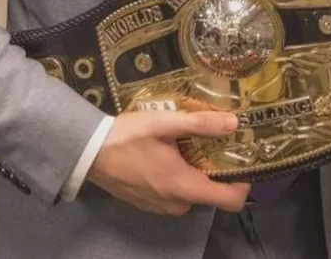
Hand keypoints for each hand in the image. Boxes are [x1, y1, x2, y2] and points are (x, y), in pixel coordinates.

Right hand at [86, 110, 250, 214]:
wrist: (87, 152)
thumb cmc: (127, 137)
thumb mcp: (164, 124)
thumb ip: (200, 124)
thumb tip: (234, 123)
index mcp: (184, 186)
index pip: (230, 200)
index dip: (243, 183)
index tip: (242, 161)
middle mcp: (176, 203)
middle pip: (211, 193)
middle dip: (215, 171)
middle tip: (211, 143)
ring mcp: (161, 207)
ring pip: (192, 193)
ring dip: (195, 173)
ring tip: (187, 145)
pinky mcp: (149, 203)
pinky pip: (175, 194)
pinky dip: (178, 178)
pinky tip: (167, 155)